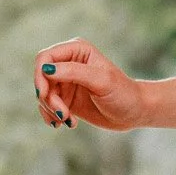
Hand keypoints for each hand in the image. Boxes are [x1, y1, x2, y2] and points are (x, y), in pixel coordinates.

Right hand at [31, 39, 148, 131]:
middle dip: (47, 98)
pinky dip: (52, 116)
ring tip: (68, 120)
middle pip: (41, 78)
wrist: (135, 112)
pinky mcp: (66, 98)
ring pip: (43, 94)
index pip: (45, 58)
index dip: (40, 76)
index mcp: (77, 50)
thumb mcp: (101, 81)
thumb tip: (46, 69)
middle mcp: (68, 63)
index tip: (45, 95)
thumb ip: (74, 72)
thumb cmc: (123, 93)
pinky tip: (67, 124)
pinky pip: (47, 106)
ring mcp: (66, 82)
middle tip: (63, 113)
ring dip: (50, 109)